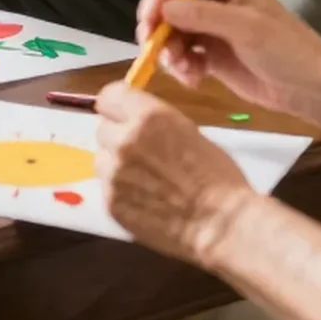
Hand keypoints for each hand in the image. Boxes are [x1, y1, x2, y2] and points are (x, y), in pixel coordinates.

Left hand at [95, 82, 255, 266]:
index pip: (109, 96)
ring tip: (145, 180)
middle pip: (103, 128)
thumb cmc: (216, 177)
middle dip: (118, 137)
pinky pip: (107, 187)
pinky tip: (145, 200)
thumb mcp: (188, 132)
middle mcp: (124, 141)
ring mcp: (113, 174)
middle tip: (141, 153)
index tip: (123, 114)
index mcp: (148, 117)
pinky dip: (121, 191)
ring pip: (102, 159)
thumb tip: (135, 121)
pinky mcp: (110, 202)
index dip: (116, 106)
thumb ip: (154, 123)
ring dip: (117, 165)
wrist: (219, 224)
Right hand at [135, 0, 320, 114]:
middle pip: (169, 6)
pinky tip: (194, 80)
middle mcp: (214, 1)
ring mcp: (211, 29)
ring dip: (169, 53)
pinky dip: (181, 68)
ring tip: (183, 71)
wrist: (310, 87)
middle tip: (154, 52)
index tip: (147, 21)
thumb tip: (164, 9)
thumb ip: (204, 16)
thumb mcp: (247, 28)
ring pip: (171, 34)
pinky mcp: (210, 55)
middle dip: (159, 29)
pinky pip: (182, 56)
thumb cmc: (287, 49)